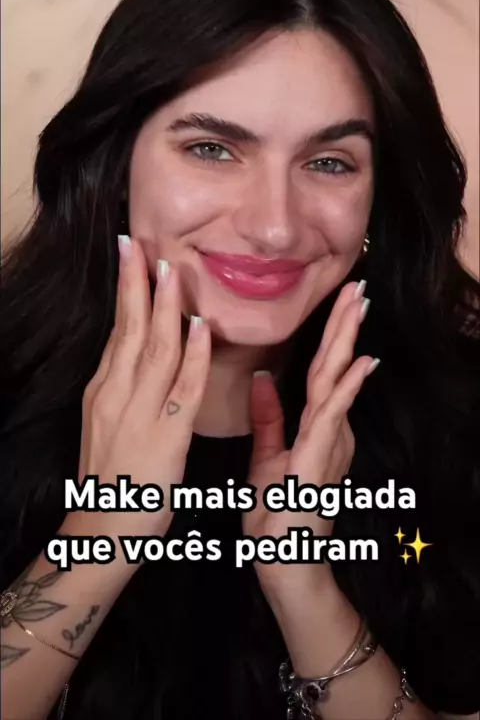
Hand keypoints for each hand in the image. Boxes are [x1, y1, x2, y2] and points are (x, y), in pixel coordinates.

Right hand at [76, 237, 210, 539]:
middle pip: (130, 330)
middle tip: (139, 243)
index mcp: (105, 390)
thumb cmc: (111, 479)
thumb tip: (132, 351)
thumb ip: (121, 386)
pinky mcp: (165, 437)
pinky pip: (182, 390)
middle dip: (136, 284)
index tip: (132, 254)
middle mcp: (116, 394)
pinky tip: (199, 328)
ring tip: (171, 270)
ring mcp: (139, 414)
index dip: (127, 291)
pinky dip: (191, 357)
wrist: (101, 532)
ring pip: (154, 351)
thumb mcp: (105, 423)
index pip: (118, 330)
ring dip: (165, 308)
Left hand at [243, 280, 376, 598]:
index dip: (330, 335)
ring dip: (347, 341)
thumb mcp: (267, 460)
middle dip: (344, 325)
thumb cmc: (277, 518)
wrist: (283, 565)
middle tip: (357, 287)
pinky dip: (347, 388)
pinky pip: (331, 418)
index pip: (320, 371)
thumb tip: (262, 379)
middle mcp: (326, 430)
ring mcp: (326, 444)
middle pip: (333, 367)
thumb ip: (269, 420)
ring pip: (335, 382)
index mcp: (313, 427)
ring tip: (358, 304)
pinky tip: (360, 363)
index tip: (339, 301)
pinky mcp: (318, 460)